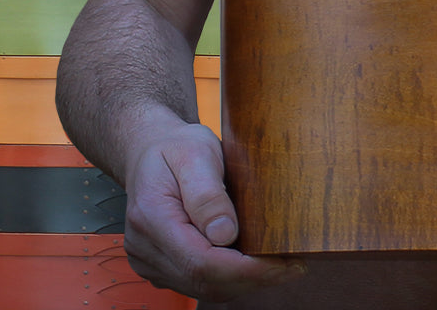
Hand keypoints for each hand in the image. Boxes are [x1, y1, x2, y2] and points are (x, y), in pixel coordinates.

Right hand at [122, 122, 306, 300]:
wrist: (148, 151)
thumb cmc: (176, 148)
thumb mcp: (196, 153)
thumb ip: (207, 194)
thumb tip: (225, 235)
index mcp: (151, 217)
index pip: (201, 262)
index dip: (246, 270)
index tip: (283, 263)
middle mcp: (144, 246)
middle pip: (204, 283)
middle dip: (253, 279)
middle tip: (292, 265)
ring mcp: (149, 260)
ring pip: (204, 289)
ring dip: (244, 282)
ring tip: (279, 265)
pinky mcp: (161, 266)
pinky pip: (198, 285)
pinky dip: (230, 279)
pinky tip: (253, 263)